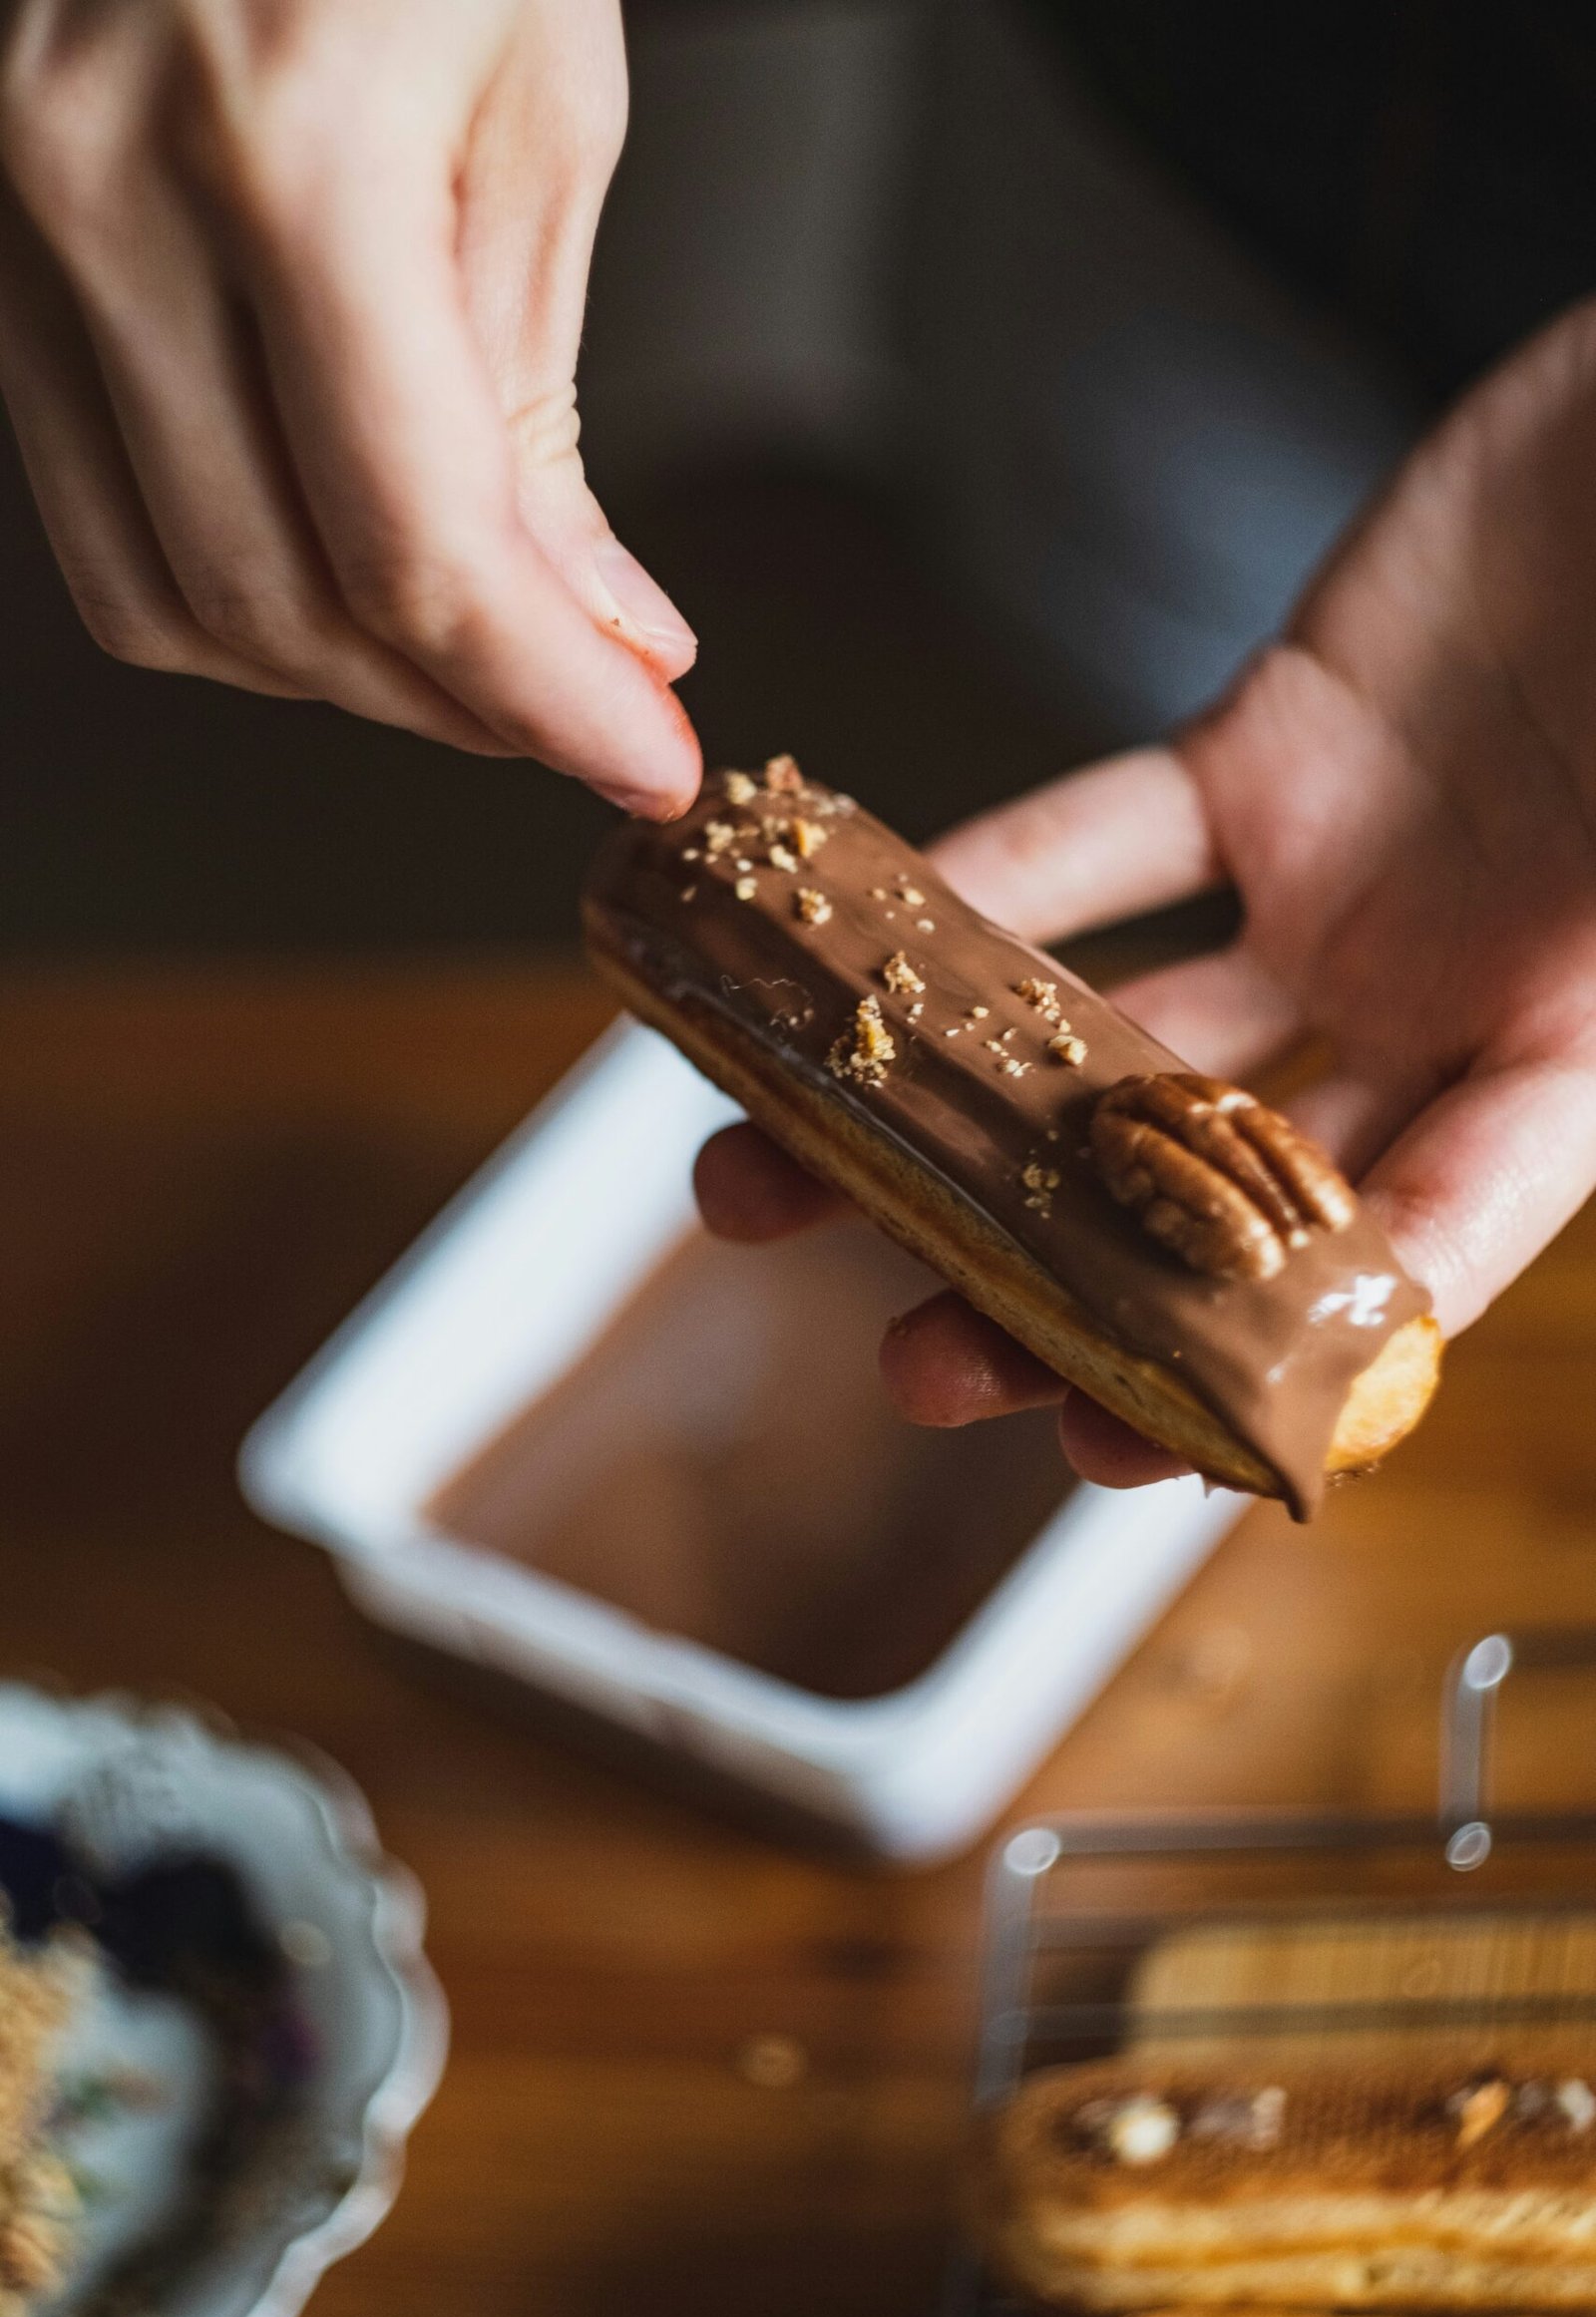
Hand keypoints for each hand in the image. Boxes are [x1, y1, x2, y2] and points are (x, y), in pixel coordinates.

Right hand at [0, 0, 698, 810]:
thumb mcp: (544, 111)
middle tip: (590, 714)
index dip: (547, 705)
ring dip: (353, 677)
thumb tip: (594, 638)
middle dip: (464, 707)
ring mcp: (17, 227)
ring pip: (177, 600)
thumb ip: (544, 409)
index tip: (648, 764)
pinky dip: (247, 592)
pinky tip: (356, 571)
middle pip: (288, 606)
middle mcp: (106, 197)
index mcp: (287, 147)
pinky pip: (103, 519)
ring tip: (485, 653)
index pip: (417, 548)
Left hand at [698, 300, 1595, 1483]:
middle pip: (1229, 1187)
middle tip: (917, 1359)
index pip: (1420, 1251)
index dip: (1268, 1367)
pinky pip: (1108, 841)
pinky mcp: (1271, 755)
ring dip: (961, 1110)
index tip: (1113, 1454)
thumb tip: (1477, 1213)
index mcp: (1581, 1053)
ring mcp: (1351, 888)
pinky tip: (857, 945)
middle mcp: (1449, 1003)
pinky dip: (987, 888)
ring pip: (1125, 1038)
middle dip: (1062, 1283)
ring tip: (788, 1176)